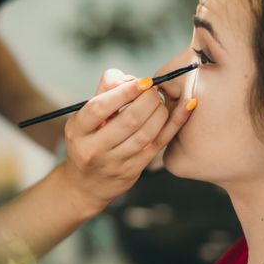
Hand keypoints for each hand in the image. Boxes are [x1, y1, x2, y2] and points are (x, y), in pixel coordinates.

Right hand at [61, 69, 192, 213]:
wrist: (86, 184)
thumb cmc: (89, 141)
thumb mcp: (85, 118)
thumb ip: (105, 92)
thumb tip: (132, 80)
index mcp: (77, 130)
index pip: (99, 107)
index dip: (125, 92)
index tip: (144, 81)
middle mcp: (92, 148)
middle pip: (129, 120)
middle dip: (149, 100)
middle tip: (154, 91)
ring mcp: (113, 163)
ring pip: (145, 134)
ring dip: (160, 112)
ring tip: (161, 102)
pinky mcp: (131, 172)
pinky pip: (157, 145)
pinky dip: (174, 124)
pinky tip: (186, 107)